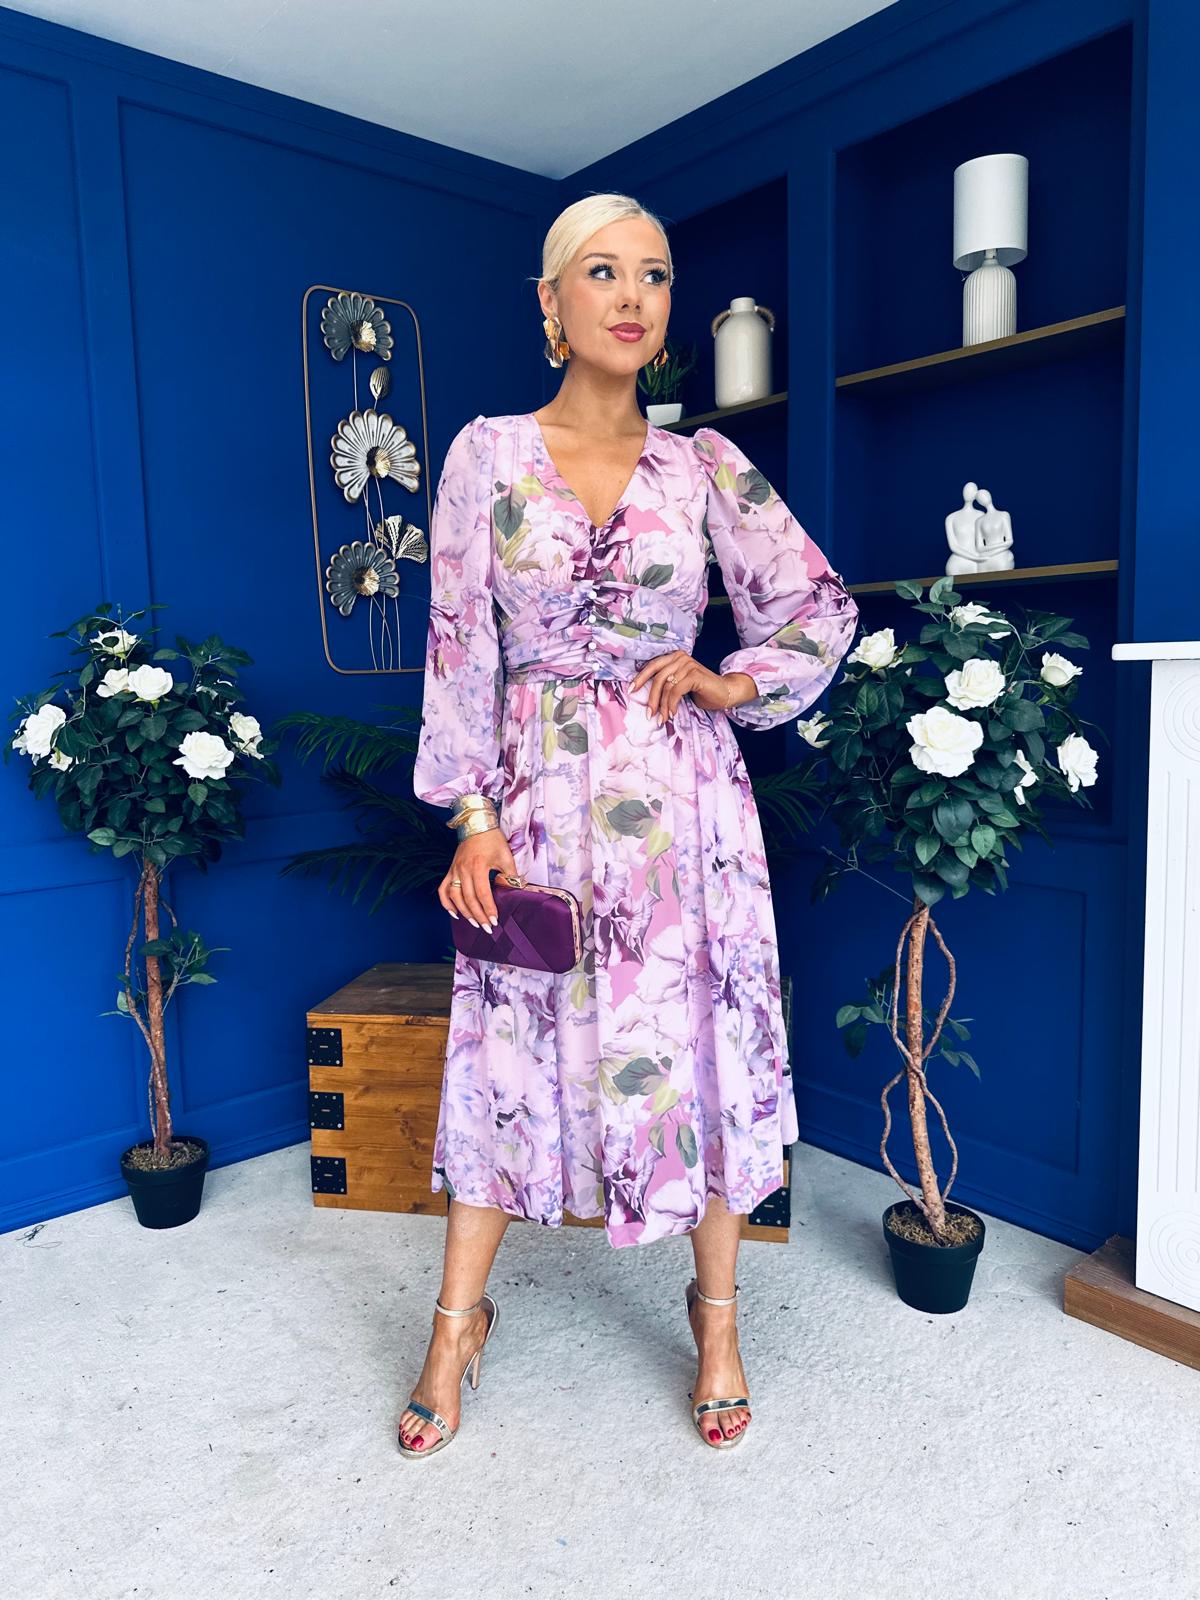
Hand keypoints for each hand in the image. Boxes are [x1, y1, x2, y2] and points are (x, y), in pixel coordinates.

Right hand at [440, 826, 518, 928]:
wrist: (476, 824)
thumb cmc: (492, 839)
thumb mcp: (506, 855)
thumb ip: (510, 875)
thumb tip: (513, 891)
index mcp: (478, 866)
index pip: (482, 893)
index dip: (488, 909)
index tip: (494, 921)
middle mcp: (463, 869)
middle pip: (468, 898)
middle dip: (478, 916)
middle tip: (487, 928)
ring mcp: (454, 870)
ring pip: (455, 897)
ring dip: (464, 912)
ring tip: (475, 923)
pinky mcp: (450, 870)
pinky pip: (443, 889)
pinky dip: (446, 903)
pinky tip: (454, 913)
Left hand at [629, 651, 758, 721]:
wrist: (725, 693)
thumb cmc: (702, 691)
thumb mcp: (679, 686)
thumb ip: (666, 685)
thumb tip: (647, 699)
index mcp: (674, 657)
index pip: (652, 666)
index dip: (640, 678)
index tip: (630, 691)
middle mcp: (680, 657)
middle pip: (657, 677)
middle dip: (651, 698)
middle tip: (649, 713)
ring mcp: (688, 664)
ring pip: (666, 686)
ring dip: (663, 705)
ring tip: (663, 718)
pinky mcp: (694, 674)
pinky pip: (676, 691)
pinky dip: (672, 704)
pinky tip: (673, 713)